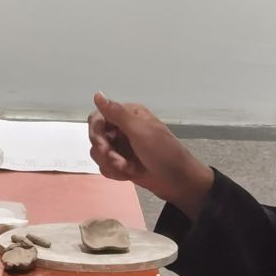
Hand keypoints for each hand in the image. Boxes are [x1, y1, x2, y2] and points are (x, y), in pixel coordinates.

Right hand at [88, 93, 215, 216]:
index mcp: (128, 116)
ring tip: (128, 168)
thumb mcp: (140, 131)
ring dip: (111, 163)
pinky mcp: (122, 163)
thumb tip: (97, 94)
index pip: (97, 117)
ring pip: (98, 153)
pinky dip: (115, 172)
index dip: (96, 131)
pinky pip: (105, 166)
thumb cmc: (163, 153)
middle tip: (116, 159)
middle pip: (95, 136)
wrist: (179, 182)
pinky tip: (129, 174)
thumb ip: (117, 113)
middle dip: (104, 151)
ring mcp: (122, 147)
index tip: (102, 144)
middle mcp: (123, 129)